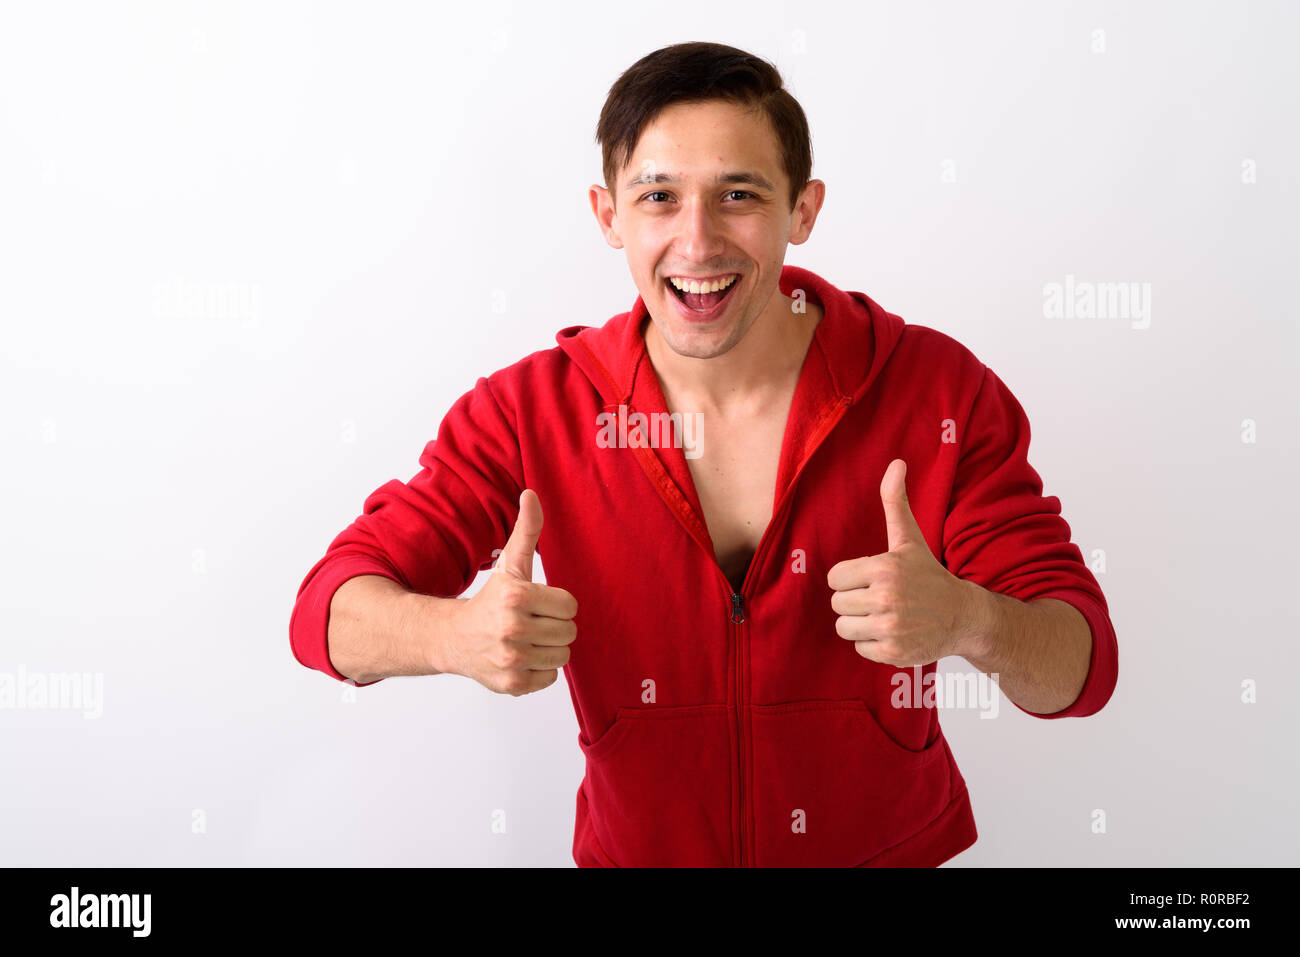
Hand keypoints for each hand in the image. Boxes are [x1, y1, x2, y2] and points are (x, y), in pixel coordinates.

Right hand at [445, 489, 577, 695]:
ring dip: (549, 648)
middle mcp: (513, 629)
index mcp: (516, 596)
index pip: (570, 605)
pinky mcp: (512, 685)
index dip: (556, 603)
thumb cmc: (490, 600)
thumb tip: (532, 494)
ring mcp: (512, 660)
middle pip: (569, 632)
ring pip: (563, 656)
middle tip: (531, 622)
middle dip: (554, 626)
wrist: (454, 638)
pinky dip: (539, 670)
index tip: (536, 603)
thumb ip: (526, 531)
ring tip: (527, 640)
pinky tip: (520, 658)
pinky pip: (550, 678)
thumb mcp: (509, 564)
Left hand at [826, 459, 983, 666]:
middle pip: (837, 604)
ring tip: (885, 615)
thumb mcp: (910, 539)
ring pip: (844, 628)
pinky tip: (894, 632)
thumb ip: (896, 502)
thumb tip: (897, 462)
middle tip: (881, 599)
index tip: (872, 579)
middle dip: (855, 602)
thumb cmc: (929, 576)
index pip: (835, 578)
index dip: (851, 578)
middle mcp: (886, 598)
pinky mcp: (893, 652)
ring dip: (861, 624)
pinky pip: (859, 648)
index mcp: (884, 568)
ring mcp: (890, 627)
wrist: (964, 616)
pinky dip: (873, 644)